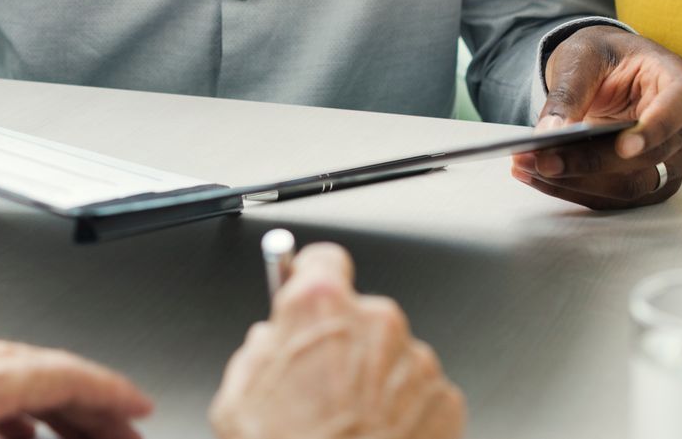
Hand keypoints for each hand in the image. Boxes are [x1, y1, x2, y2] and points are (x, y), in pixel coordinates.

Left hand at [0, 328, 152, 438]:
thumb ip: (21, 433)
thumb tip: (81, 436)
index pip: (62, 372)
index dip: (111, 390)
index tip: (139, 406)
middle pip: (44, 370)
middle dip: (91, 404)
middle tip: (124, 433)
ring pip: (15, 371)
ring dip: (56, 404)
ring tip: (84, 435)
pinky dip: (16, 402)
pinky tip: (23, 430)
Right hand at [209, 243, 464, 438]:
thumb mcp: (237, 401)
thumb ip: (258, 352)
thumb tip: (268, 344)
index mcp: (320, 309)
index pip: (324, 259)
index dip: (313, 276)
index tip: (309, 287)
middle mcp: (375, 322)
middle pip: (360, 314)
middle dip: (344, 343)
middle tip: (321, 388)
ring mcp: (416, 360)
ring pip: (392, 356)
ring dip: (375, 381)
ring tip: (350, 424)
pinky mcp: (445, 398)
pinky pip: (419, 392)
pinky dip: (403, 411)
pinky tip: (377, 437)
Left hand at [512, 25, 681, 208]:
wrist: (609, 71)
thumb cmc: (606, 56)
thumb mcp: (584, 56)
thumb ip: (570, 91)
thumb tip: (549, 132)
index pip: (679, 111)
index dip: (655, 131)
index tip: (624, 146)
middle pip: (646, 159)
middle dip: (590, 162)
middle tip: (542, 157)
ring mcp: (670, 165)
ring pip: (628, 187)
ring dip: (574, 182)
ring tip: (526, 165)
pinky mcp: (647, 185)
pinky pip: (611, 198)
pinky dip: (571, 189)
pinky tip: (535, 174)